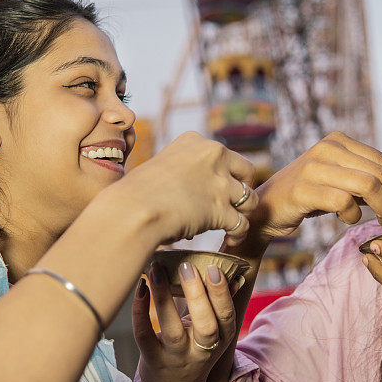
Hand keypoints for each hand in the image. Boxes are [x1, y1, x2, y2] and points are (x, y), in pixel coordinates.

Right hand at [117, 131, 257, 245]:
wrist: (131, 211)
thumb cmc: (135, 193)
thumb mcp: (160, 166)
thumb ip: (181, 171)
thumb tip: (189, 191)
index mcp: (196, 141)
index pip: (223, 154)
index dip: (224, 173)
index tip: (215, 188)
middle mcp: (213, 156)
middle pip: (247, 171)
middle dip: (242, 188)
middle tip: (233, 204)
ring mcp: (219, 182)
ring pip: (250, 199)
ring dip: (243, 213)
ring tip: (232, 225)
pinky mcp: (221, 209)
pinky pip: (243, 223)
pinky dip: (239, 234)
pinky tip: (230, 240)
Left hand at [133, 261, 237, 381]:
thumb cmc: (195, 352)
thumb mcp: (214, 335)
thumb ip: (221, 307)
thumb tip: (234, 277)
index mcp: (220, 340)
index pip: (226, 317)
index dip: (222, 293)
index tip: (214, 268)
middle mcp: (201, 351)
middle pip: (205, 325)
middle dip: (197, 294)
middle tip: (187, 266)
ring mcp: (176, 358)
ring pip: (171, 329)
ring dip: (164, 297)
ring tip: (157, 270)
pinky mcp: (152, 360)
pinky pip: (144, 335)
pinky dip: (140, 311)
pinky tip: (141, 288)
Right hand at [247, 132, 381, 241]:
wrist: (264, 210)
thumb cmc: (307, 198)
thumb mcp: (340, 184)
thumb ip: (370, 184)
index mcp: (340, 141)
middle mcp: (328, 147)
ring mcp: (315, 166)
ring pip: (369, 186)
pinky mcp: (303, 188)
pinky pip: (344, 202)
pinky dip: (353, 216)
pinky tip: (348, 221)